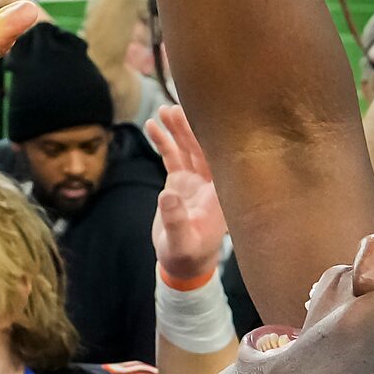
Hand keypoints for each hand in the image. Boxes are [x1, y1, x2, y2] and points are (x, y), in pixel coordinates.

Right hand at [146, 105, 226, 285]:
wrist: (182, 263)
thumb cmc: (187, 256)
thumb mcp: (181, 243)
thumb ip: (175, 220)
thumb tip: (166, 195)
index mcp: (220, 194)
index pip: (221, 159)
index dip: (211, 139)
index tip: (201, 119)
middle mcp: (212, 183)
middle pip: (204, 148)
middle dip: (190, 128)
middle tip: (174, 110)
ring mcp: (196, 180)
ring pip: (188, 148)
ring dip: (177, 130)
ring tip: (163, 111)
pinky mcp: (181, 182)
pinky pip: (172, 156)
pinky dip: (163, 141)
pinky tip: (152, 126)